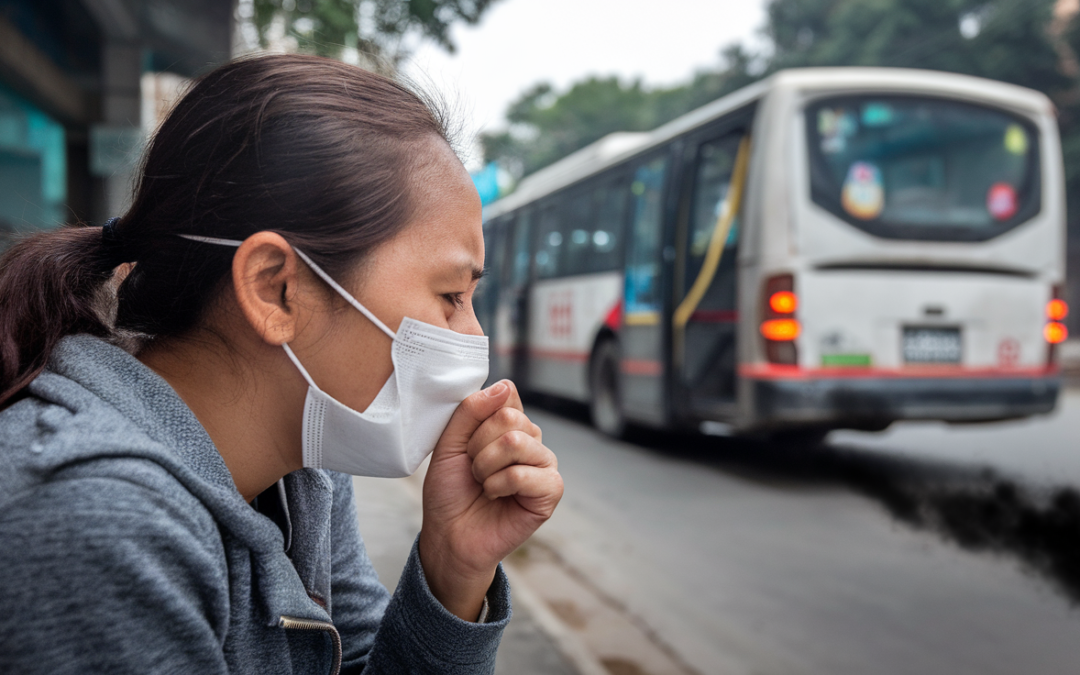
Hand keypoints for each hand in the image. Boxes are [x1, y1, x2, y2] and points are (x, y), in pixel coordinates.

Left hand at [418, 380, 562, 620]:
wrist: (449, 536)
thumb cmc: (450, 492)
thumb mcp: (448, 443)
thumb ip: (470, 410)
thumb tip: (505, 385)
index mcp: (510, 424)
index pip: (505, 395)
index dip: (478, 418)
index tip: (465, 442)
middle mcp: (531, 440)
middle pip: (509, 417)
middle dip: (478, 446)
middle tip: (473, 469)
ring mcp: (544, 464)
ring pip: (516, 442)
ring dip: (486, 467)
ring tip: (483, 484)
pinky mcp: (551, 491)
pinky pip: (524, 473)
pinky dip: (499, 486)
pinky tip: (496, 497)